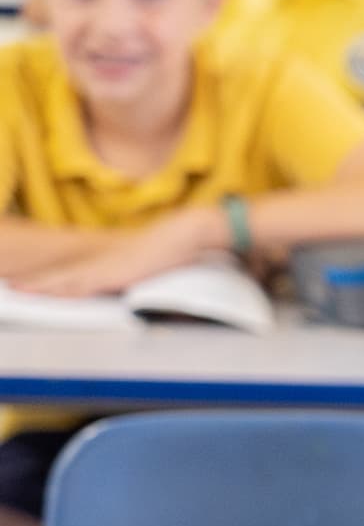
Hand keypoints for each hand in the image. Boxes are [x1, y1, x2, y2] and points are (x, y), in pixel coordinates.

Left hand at [14, 208, 216, 296]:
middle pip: (61, 275)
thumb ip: (147, 272)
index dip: (52, 277)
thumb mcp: (157, 264)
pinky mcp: (108, 274)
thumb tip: (149, 278)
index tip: (34, 280)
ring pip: (61, 280)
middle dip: (36, 281)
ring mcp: (104, 267)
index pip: (75, 272)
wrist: (185, 234)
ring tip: (15, 288)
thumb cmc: (177, 248)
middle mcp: (102, 262)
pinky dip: (53, 289)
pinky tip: (39, 291)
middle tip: (12, 284)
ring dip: (37, 285)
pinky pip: (74, 285)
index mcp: (112, 262)